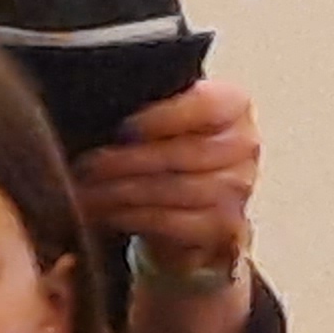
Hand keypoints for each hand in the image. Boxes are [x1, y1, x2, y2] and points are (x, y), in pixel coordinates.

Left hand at [73, 81, 260, 265]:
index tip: (123, 128)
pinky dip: (134, 217)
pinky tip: (108, 213)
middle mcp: (245, 147)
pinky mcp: (224, 227)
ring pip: (176, 189)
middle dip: (128, 160)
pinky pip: (174, 221)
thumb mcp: (162, 118)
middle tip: (89, 165)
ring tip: (88, 191)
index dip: (163, 117)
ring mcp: (239, 190)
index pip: (207, 106)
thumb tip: (102, 107)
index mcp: (234, 107)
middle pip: (186, 153)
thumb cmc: (170, 150)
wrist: (186, 205)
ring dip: (124, 191)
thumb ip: (149, 105)